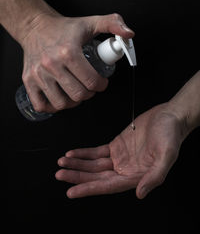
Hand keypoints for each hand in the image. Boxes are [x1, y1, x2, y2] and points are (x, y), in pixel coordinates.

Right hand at [21, 13, 133, 111]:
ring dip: (73, 102)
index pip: (92, 81)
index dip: (102, 85)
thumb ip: (113, 23)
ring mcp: (38, 74)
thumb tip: (129, 34)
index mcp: (68, 52)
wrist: (35, 27)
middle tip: (90, 87)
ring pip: (61, 103)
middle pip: (78, 95)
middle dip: (89, 94)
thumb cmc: (64, 28)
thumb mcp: (91, 22)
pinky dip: (52, 107)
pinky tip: (60, 98)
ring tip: (76, 92)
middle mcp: (51, 64)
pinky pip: (41, 105)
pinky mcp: (28, 81)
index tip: (102, 82)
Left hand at [55, 103, 186, 198]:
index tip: (71, 192)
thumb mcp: (167, 155)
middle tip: (60, 174)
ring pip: (94, 164)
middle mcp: (125, 170)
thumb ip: (155, 177)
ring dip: (78, 164)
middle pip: (97, 176)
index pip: (108, 186)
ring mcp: (120, 158)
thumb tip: (140, 194)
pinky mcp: (117, 146)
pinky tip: (73, 153)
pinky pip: (97, 152)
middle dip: (77, 176)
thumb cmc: (171, 135)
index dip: (89, 189)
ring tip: (62, 162)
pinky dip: (84, 153)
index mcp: (136, 176)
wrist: (169, 117)